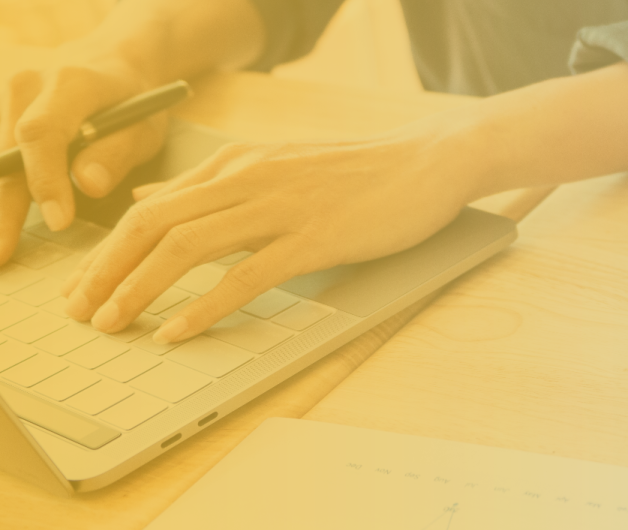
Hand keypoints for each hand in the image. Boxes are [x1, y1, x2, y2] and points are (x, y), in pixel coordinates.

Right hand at [2, 55, 169, 254]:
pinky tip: (1, 223)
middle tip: (3, 256)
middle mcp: (25, 82)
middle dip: (1, 208)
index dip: (46, 180)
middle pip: (2, 151)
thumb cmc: (131, 100)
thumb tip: (88, 185)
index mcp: (69, 82)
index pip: (43, 134)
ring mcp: (2, 91)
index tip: (60, 222)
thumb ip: (117, 153)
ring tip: (1, 249)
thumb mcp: (144, 124)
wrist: (107, 60)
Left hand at [61, 123, 484, 343]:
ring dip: (141, 289)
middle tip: (85, 312)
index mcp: (238, 163)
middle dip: (109, 271)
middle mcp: (249, 178)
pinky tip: (179, 329)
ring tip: (116, 324)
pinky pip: (245, 275)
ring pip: (186, 246)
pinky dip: (203, 305)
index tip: (88, 287)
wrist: (430, 161)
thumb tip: (154, 196)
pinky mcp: (315, 237)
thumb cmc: (361, 170)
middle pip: (154, 224)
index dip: (109, 250)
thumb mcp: (277, 164)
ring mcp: (281, 207)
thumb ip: (214, 182)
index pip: (152, 205)